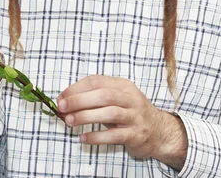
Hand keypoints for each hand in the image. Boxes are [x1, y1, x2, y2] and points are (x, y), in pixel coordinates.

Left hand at [57, 75, 186, 169]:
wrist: (159, 131)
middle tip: (62, 107)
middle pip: (103, 95)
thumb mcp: (115, 99)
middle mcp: (130, 98)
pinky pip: (115, 135)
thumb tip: (65, 100)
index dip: (76, 88)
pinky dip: (97, 136)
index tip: (61, 97)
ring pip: (109, 113)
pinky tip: (83, 138)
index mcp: (122, 85)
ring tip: (69, 121)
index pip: (96, 81)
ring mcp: (135, 116)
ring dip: (86, 116)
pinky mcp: (136, 134)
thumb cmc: (129, 113)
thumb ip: (94, 98)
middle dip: (79, 100)